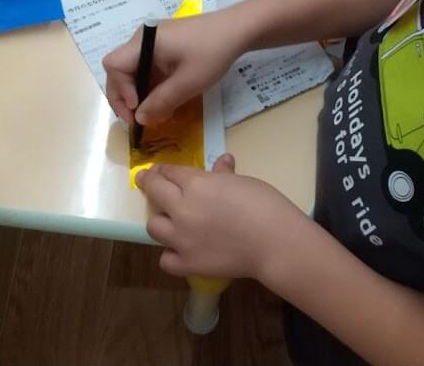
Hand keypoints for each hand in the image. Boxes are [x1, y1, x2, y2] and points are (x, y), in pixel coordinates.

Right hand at [103, 10, 248, 125]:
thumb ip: (160, 102)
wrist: (238, 29)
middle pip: (119, 69)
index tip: (136, 109)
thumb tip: (139, 119)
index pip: (114, 66)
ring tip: (154, 113)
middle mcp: (143, 39)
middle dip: (125, 96)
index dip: (120, 90)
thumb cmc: (212, 53)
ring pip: (134, 70)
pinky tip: (164, 100)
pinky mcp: (166, 46)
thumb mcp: (187, 83)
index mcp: (144, 42)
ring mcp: (154, 42)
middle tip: (137, 119)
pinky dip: (151, 85)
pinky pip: (149, 67)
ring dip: (139, 93)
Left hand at [137, 154, 311, 278]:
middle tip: (149, 182)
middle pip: (154, 192)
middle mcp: (181, 209)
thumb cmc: (264, 205)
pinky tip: (180, 250)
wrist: (274, 242)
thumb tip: (223, 161)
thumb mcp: (243, 182)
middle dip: (150, 184)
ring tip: (170, 221)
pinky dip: (170, 254)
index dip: (163, 169)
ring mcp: (181, 239)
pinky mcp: (187, 263)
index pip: (169, 172)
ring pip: (153, 226)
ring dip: (161, 221)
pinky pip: (165, 259)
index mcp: (195, 185)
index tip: (160, 170)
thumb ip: (224, 174)